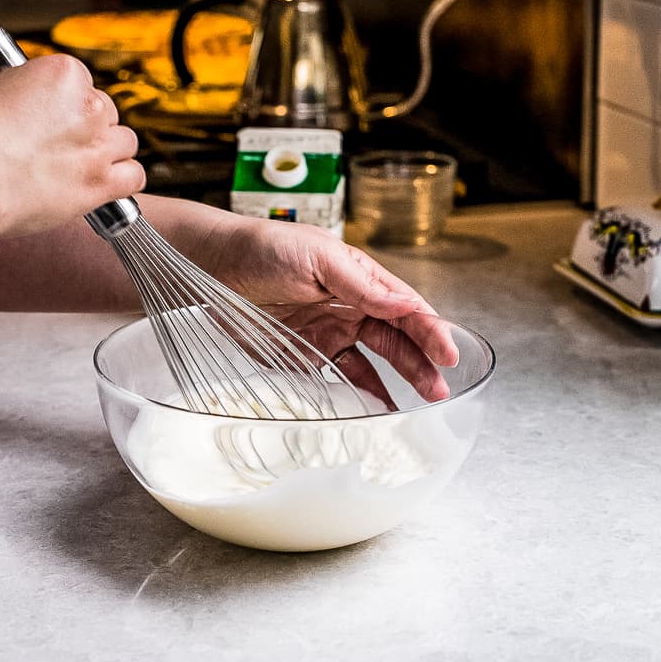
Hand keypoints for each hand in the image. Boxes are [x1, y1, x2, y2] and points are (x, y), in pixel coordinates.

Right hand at [0, 54, 145, 238]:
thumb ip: (11, 90)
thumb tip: (11, 97)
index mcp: (63, 74)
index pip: (80, 82)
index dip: (61, 102)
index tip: (45, 115)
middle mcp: (88, 107)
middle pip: (105, 111)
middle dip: (83, 126)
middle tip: (56, 142)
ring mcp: (96, 148)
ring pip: (124, 143)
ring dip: (105, 150)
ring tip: (77, 163)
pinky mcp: (98, 186)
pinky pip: (133, 177)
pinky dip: (122, 179)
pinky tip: (102, 183)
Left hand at [197, 215, 459, 402]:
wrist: (213, 266)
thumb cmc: (264, 248)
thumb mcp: (316, 257)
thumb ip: (359, 283)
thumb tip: (402, 304)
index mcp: (360, 279)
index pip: (405, 307)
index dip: (431, 331)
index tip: (448, 355)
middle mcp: (351, 307)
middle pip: (397, 339)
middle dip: (422, 363)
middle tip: (438, 390)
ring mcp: (329, 333)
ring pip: (375, 362)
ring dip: (398, 383)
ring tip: (418, 407)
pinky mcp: (305, 357)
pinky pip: (339, 380)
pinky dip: (359, 397)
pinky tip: (375, 412)